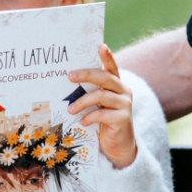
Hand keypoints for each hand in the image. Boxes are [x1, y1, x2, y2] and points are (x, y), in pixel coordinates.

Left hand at [69, 44, 135, 167]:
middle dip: (87, 74)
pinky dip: (90, 117)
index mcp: (116, 85)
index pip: (112, 67)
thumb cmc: (103, 122)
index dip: (107, 56)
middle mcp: (123, 91)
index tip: (101, 46)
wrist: (117, 145)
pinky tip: (82, 122)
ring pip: (102, 96)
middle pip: (105, 77)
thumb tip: (66, 83)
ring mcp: (125, 104)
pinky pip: (104, 114)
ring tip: (69, 109)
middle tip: (70, 76)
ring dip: (82, 101)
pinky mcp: (124, 119)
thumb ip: (89, 93)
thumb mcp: (97, 105)